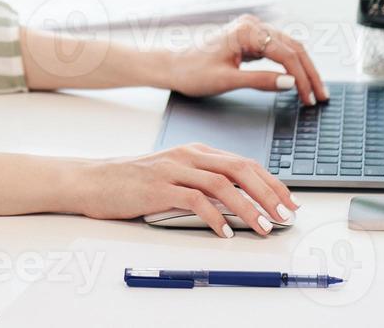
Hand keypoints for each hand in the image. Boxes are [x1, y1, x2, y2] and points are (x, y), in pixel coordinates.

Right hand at [76, 142, 299, 236]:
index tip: (288, 202)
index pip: (244, 162)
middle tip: (285, 215)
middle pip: (239, 169)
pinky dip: (214, 217)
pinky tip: (225, 232)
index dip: (271, 182)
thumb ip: (203, 183)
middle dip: (268, 193)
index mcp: (195, 151)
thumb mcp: (174, 175)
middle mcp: (188, 155)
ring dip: (248, 207)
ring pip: (222, 183)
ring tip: (264, 226)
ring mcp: (173, 169)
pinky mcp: (158, 187)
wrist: (95, 180)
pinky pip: (194, 199)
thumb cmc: (134, 182)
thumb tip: (240, 205)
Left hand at [163, 14, 328, 105]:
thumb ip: (260, 81)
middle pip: (292, 47)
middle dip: (309, 73)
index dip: (302, 78)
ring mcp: (251, 30)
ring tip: (315, 90)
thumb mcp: (227, 80)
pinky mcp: (249, 38)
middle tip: (321, 96)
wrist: (172, 66)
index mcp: (246, 31)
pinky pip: (277, 49)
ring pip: (288, 47)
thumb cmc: (193, 72)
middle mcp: (251, 25)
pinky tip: (298, 79)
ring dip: (303, 68)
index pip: (285, 53)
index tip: (310, 98)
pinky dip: (290, 65)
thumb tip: (291, 84)